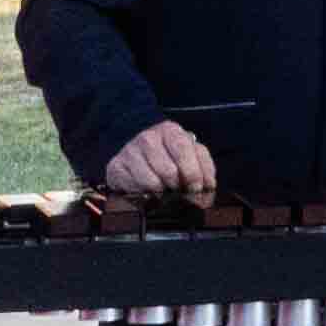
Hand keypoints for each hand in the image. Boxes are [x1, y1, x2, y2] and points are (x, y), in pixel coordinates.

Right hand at [98, 118, 215, 199]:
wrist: (136, 147)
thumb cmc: (169, 152)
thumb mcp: (190, 152)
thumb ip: (204, 165)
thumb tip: (209, 186)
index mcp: (170, 131)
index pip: (183, 152)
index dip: (192, 173)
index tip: (196, 188)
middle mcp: (147, 138)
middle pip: (168, 171)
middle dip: (178, 186)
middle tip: (179, 191)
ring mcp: (129, 152)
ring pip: (151, 183)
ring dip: (162, 193)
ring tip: (164, 191)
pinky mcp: (115, 167)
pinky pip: (134, 189)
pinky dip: (144, 195)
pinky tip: (147, 191)